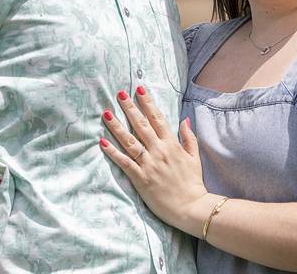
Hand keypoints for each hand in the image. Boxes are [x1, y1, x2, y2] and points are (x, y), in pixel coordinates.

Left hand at [99, 86, 213, 234]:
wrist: (191, 207)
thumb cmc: (193, 183)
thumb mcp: (194, 157)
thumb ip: (188, 137)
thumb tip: (184, 119)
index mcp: (171, 144)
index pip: (157, 118)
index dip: (147, 103)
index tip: (139, 89)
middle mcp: (159, 151)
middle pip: (141, 125)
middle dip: (129, 108)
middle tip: (119, 94)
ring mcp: (149, 164)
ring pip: (129, 141)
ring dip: (117, 126)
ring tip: (106, 113)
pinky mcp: (141, 178)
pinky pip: (124, 162)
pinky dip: (113, 152)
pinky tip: (103, 142)